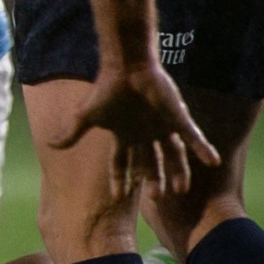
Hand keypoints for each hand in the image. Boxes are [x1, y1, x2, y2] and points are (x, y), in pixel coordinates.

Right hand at [51, 62, 220, 198]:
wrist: (127, 66)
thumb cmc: (106, 89)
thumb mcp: (86, 116)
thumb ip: (72, 133)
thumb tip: (50, 145)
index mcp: (125, 135)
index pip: (122, 163)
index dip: (120, 179)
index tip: (120, 197)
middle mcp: (145, 133)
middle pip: (151, 163)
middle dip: (154, 180)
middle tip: (157, 196)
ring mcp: (163, 126)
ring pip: (174, 154)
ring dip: (178, 171)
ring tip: (181, 189)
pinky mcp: (177, 117)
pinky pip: (193, 136)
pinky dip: (203, 148)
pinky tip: (213, 161)